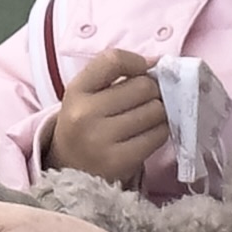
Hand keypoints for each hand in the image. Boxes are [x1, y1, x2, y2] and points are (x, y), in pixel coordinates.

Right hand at [46, 48, 167, 180]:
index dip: (137, 61)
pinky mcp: (120, 161)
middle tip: (146, 100)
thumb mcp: (88, 94)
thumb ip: (117, 74)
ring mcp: (101, 140)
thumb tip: (160, 62)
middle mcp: (85, 114)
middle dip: (152, 91)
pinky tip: (148, 134)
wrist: (71, 171)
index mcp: (76, 91)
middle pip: (143, 87)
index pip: (113, 60)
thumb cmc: (87, 124)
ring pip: (156, 110)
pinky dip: (161, 131)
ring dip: (159, 112)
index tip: (144, 69)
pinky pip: (159, 135)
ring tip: (146, 118)